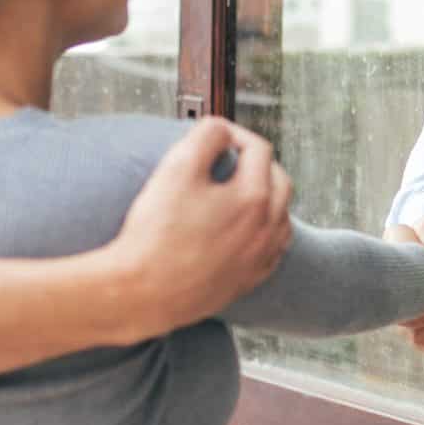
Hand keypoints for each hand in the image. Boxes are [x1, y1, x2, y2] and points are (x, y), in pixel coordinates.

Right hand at [97, 118, 292, 341]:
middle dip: (258, 164)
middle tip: (232, 159)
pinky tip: (243, 232)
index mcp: (254, 198)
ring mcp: (260, 259)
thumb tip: (222, 130)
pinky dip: (264, 234)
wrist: (142, 294)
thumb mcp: (177, 169)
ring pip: (281, 218)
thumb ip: (205, 136)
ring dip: (267, 198)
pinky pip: (271, 252)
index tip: (217, 137)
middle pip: (279, 181)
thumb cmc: (156, 234)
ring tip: (241, 192)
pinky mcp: (247, 282)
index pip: (259, 150)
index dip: (236, 135)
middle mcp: (266, 229)